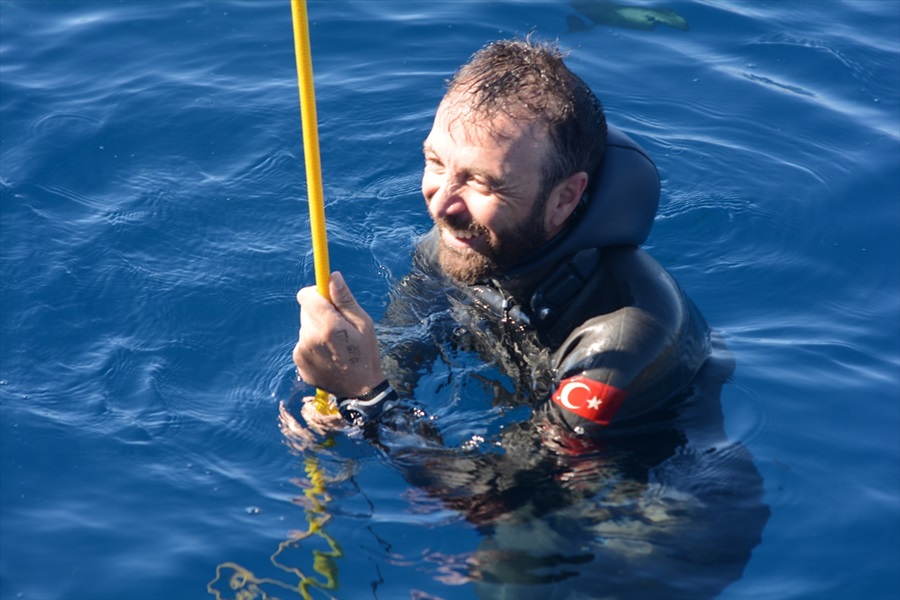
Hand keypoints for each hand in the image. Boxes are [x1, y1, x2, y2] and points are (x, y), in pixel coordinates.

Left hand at [292, 271, 385, 397]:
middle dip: (320, 313)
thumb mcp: (364, 324)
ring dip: (317, 330)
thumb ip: (345, 299)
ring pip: (305, 328)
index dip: (316, 293)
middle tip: (339, 326)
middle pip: (306, 311)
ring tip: (336, 345)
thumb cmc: (366, 354)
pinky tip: (329, 357)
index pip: (306, 296)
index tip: (326, 297)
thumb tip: (332, 276)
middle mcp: (310, 337)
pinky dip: (313, 346)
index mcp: (328, 326)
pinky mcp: (299, 363)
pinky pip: (303, 344)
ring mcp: (302, 352)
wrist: (360, 390)